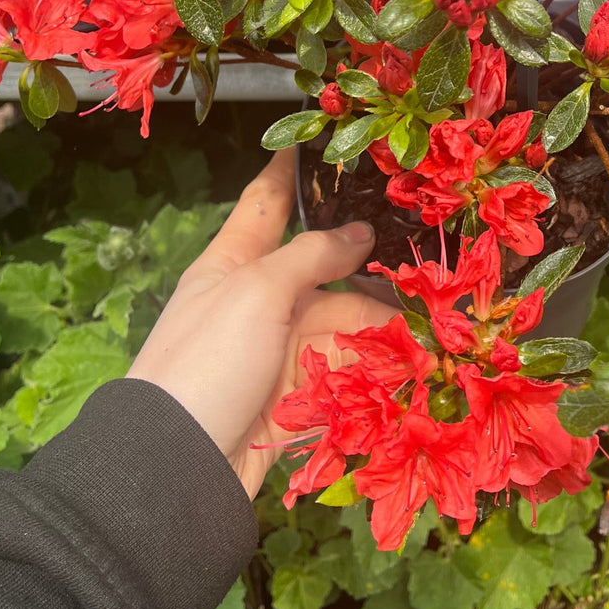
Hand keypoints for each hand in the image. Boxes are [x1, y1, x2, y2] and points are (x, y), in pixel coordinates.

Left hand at [127, 148, 396, 497]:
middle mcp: (258, 300)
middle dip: (367, 258)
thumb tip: (361, 232)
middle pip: (322, 266)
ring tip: (429, 310)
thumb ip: (313, 255)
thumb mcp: (256, 291)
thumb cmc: (206, 362)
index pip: (266, 203)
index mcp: (234, 263)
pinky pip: (346, 365)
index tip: (321, 142)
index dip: (292, 172)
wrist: (180, 466)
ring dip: (382, 317)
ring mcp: (279, 348)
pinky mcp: (299, 394)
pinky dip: (376, 360)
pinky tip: (413, 353)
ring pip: (343, 317)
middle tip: (417, 240)